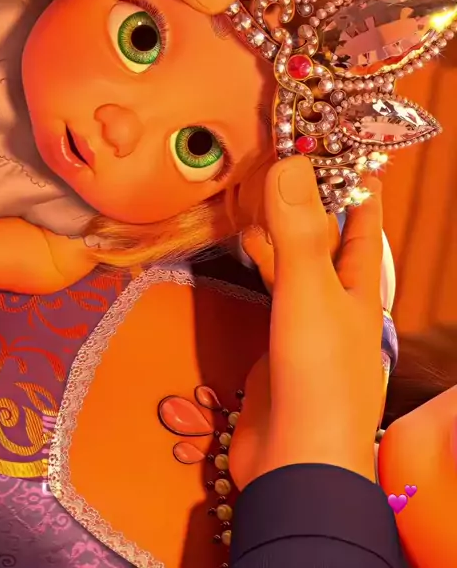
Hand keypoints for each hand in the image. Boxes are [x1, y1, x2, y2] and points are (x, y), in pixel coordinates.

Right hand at [230, 158, 383, 487]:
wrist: (295, 462)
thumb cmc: (317, 375)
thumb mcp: (309, 293)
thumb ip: (298, 231)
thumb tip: (292, 163)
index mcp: (360, 284)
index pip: (362, 218)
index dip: (351, 179)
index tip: (329, 141)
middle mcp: (338, 296)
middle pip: (325, 234)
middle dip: (306, 197)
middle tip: (275, 156)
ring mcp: (307, 319)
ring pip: (295, 258)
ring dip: (279, 226)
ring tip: (254, 190)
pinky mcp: (277, 340)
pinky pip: (271, 287)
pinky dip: (259, 261)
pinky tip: (241, 246)